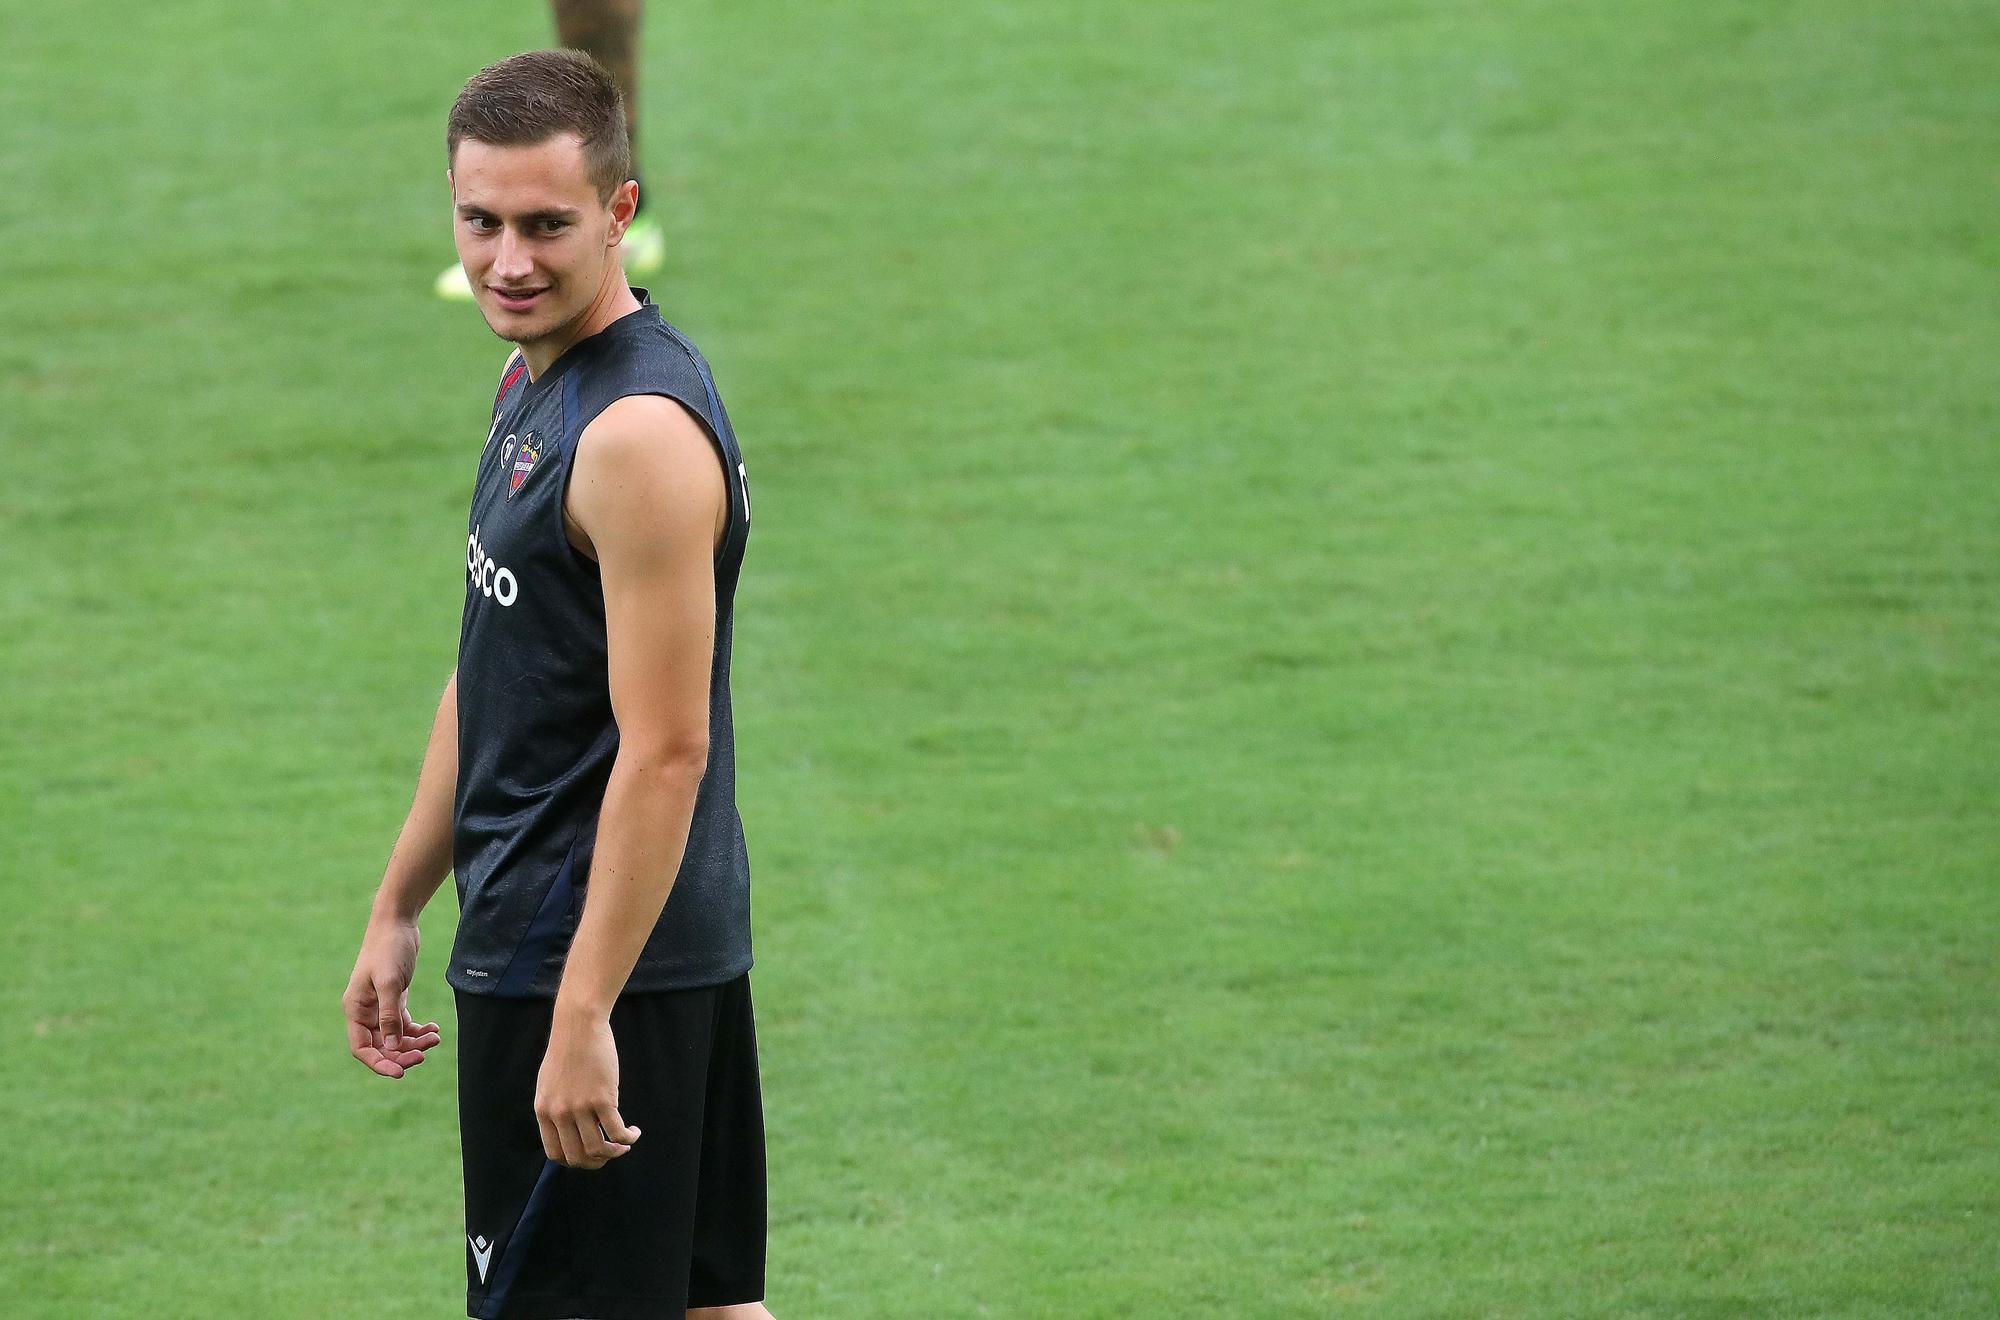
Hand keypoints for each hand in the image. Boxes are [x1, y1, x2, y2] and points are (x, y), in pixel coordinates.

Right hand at [343, 917, 441, 1078]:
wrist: (398, 922)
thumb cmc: (389, 948)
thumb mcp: (389, 982)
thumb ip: (389, 1015)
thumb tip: (390, 1047)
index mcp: (356, 1009)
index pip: (362, 1048)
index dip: (379, 1063)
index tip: (400, 1073)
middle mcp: (365, 1011)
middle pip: (381, 1046)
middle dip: (402, 1054)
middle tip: (425, 1054)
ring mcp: (380, 1006)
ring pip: (395, 1037)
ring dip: (415, 1042)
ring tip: (436, 1038)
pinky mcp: (395, 998)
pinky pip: (405, 1024)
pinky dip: (418, 1030)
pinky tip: (434, 1029)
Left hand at [534, 1008, 641, 1168]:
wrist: (579, 1024)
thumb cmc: (568, 1049)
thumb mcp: (549, 1083)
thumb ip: (556, 1107)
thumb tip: (572, 1130)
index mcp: (543, 1110)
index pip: (555, 1153)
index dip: (574, 1160)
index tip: (589, 1154)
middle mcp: (559, 1113)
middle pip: (577, 1157)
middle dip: (596, 1162)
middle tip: (610, 1153)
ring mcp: (580, 1107)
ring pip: (598, 1149)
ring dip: (615, 1153)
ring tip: (624, 1144)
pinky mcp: (602, 1098)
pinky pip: (617, 1131)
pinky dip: (628, 1138)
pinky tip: (634, 1132)